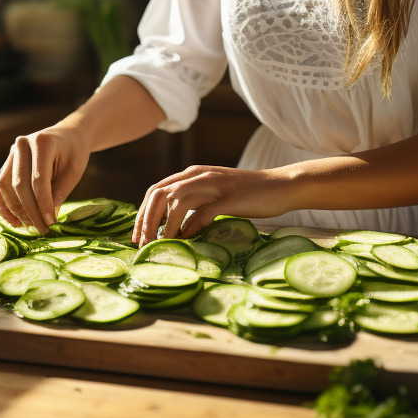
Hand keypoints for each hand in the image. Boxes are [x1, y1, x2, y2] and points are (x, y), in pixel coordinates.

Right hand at [0, 125, 90, 232]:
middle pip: (20, 184)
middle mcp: (22, 144)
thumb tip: (47, 217)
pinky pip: (0, 185)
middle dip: (30, 211)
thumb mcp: (74, 171)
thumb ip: (60, 192)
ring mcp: (12, 152)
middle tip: (42, 229)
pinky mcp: (8, 161)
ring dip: (15, 210)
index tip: (51, 221)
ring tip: (29, 226)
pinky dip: (4, 204)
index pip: (38, 179)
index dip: (43, 203)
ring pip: (6, 186)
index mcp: (42, 142)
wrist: (68, 136)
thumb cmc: (74, 153)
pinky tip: (14, 220)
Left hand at [132, 165, 294, 245]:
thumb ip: (194, 202)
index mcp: (193, 173)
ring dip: (166, 225)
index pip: (156, 190)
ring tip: (162, 244)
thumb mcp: (214, 193)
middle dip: (147, 219)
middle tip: (143, 242)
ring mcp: (215, 185)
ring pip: (178, 201)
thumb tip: (172, 226)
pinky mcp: (231, 197)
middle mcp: (200, 175)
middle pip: (160, 194)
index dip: (142, 212)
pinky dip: (192, 226)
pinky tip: (188, 239)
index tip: (137, 235)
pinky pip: (204, 211)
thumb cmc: (247, 194)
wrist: (280, 185)